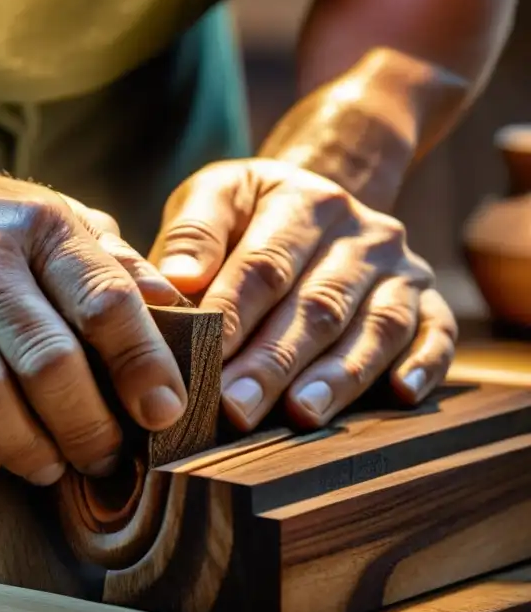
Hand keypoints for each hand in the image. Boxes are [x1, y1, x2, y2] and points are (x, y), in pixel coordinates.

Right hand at [0, 160, 187, 484]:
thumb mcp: (52, 219)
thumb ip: (115, 267)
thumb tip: (185, 318)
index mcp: (43, 227)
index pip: (105, 301)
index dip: (142, 365)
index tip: (164, 415)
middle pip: (50, 363)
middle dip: (88, 428)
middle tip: (105, 458)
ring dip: (29, 448)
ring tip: (49, 466)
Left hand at [150, 159, 456, 431]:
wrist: (316, 201)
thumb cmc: (249, 213)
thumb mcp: (216, 196)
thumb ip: (192, 233)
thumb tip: (175, 278)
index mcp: (306, 203)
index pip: (266, 266)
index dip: (234, 314)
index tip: (202, 357)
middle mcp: (363, 234)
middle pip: (318, 305)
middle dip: (275, 361)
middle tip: (237, 407)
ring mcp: (401, 269)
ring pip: (375, 327)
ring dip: (338, 376)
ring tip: (301, 415)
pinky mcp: (428, 300)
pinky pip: (436, 334)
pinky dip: (424, 365)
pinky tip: (402, 395)